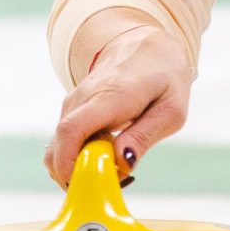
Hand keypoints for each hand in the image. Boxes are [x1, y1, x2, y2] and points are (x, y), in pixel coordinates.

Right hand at [46, 20, 192, 186]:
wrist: (148, 46)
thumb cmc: (164, 78)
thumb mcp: (171, 110)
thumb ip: (144, 137)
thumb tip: (121, 164)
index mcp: (110, 96)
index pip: (71, 131)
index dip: (68, 164)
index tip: (84, 184)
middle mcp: (84, 98)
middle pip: (58, 144)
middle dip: (72, 175)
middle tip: (104, 184)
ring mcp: (74, 102)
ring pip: (58, 145)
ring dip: (76, 167)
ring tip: (110, 168)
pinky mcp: (72, 108)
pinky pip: (65, 140)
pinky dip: (77, 156)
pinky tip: (103, 156)